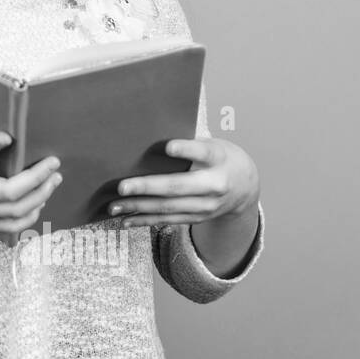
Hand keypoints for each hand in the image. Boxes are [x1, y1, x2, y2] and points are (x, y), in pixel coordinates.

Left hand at [112, 137, 259, 226]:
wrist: (245, 186)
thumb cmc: (219, 157)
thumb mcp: (213, 144)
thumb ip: (189, 143)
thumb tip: (150, 138)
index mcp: (218, 158)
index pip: (203, 152)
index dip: (186, 150)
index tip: (168, 146)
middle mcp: (214, 184)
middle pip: (178, 186)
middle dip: (148, 187)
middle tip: (122, 186)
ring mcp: (207, 205)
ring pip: (169, 207)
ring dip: (139, 208)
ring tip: (114, 206)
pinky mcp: (197, 217)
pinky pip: (168, 220)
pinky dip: (145, 220)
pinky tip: (126, 220)